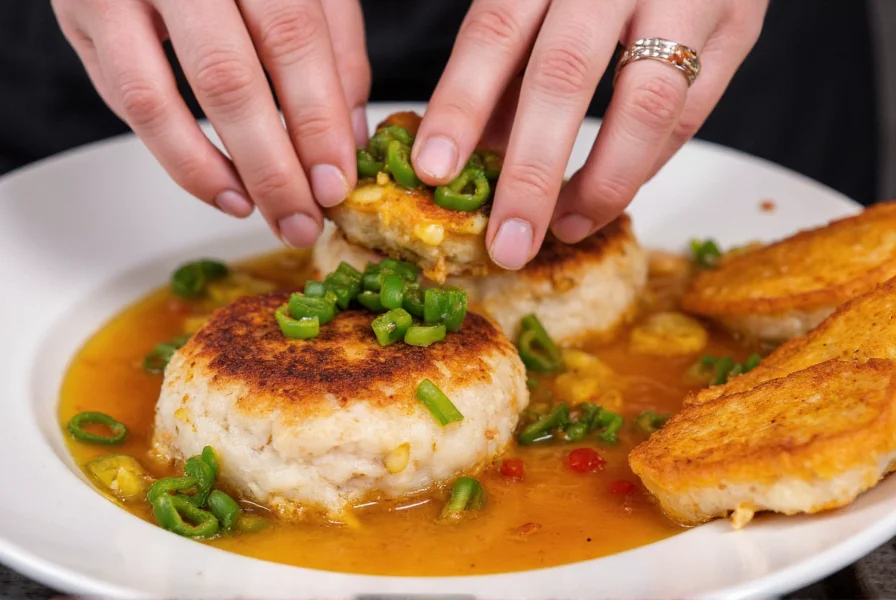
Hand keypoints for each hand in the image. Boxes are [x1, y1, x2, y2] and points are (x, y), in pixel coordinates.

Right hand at [52, 0, 370, 247]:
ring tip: (258, 210)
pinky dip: (173, 155)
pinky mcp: (79, 17)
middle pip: (227, 79)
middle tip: (301, 220)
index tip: (336, 183)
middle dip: (272, 167)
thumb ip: (334, 45)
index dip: (316, 119)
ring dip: (212, 173)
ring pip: (154, 101)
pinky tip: (221, 185)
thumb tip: (347, 137)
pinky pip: (122, 100)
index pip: (290, 38)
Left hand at [414, 0, 767, 268]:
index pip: (496, 31)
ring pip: (645, 106)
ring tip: (562, 228)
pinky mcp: (737, 27)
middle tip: (507, 243)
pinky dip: (644, 166)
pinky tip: (607, 196)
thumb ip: (508, 67)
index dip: (461, 103)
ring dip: (600, 184)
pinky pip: (689, 115)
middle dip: (531, 171)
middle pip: (564, 75)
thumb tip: (471, 156)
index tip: (435, 170)